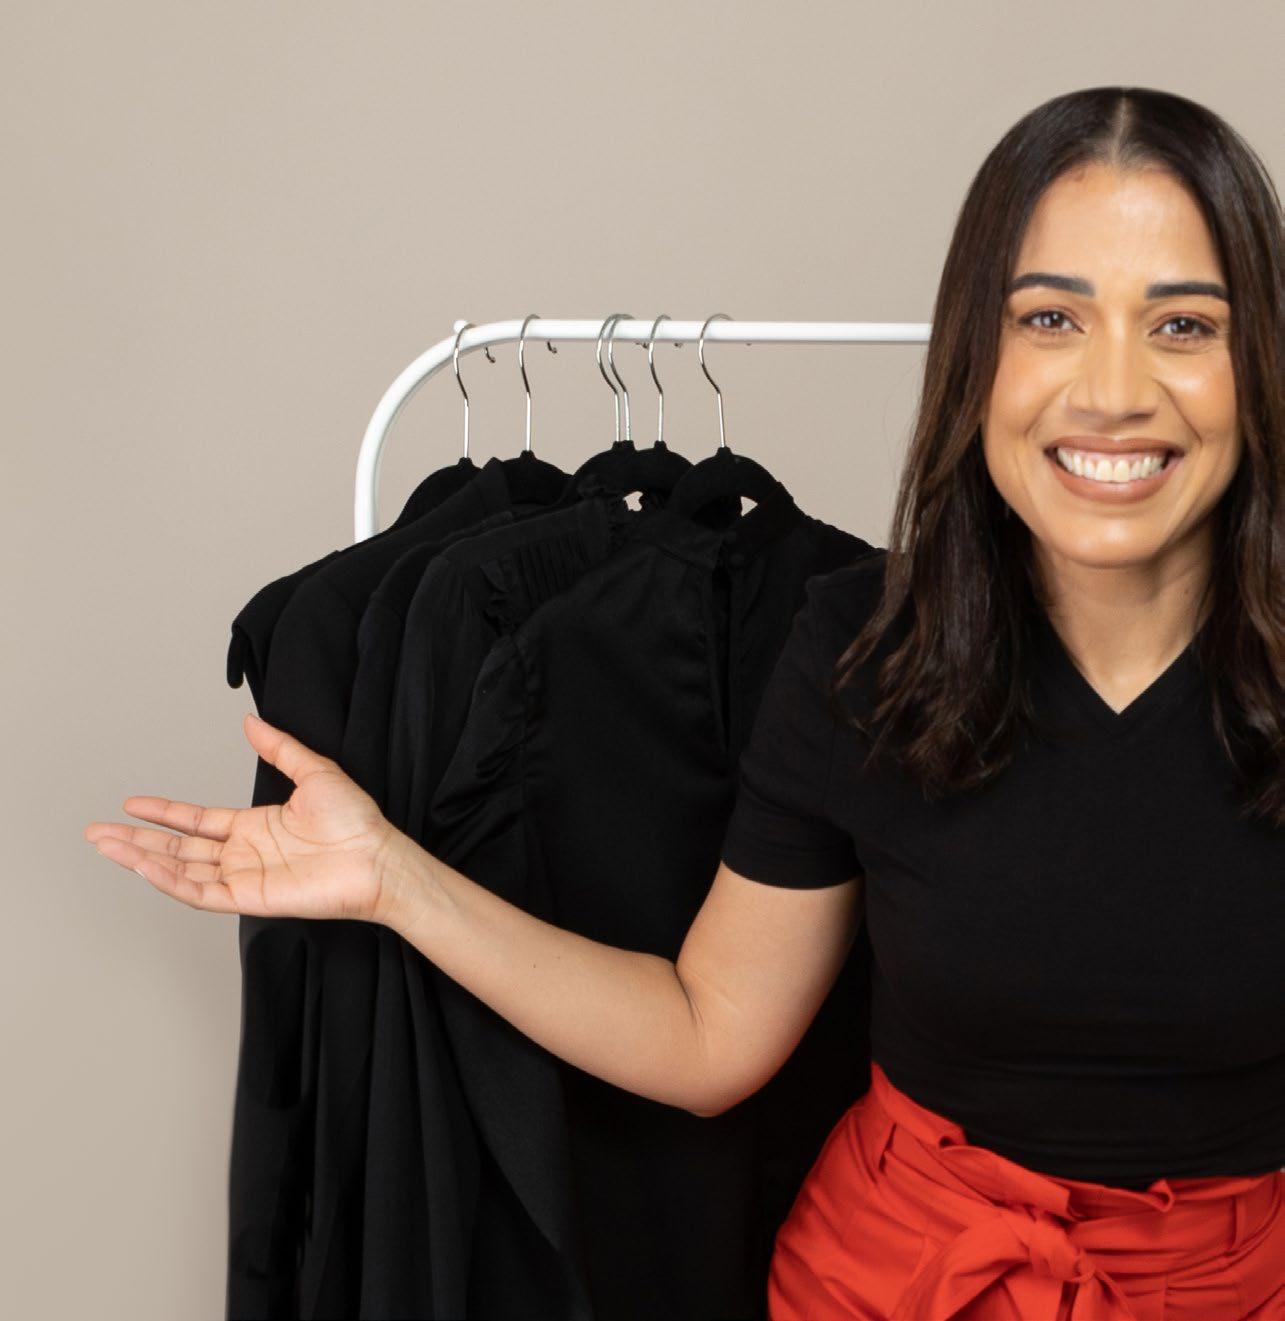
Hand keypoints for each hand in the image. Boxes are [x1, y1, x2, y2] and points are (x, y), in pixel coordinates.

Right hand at [84, 712, 404, 924]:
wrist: (378, 857)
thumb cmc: (356, 821)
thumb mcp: (314, 772)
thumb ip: (279, 748)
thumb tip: (252, 722)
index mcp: (255, 827)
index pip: (197, 822)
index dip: (164, 813)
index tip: (132, 803)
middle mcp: (244, 853)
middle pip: (178, 848)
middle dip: (136, 840)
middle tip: (97, 831)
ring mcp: (244, 877)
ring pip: (181, 871)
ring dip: (142, 859)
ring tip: (107, 844)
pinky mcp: (250, 898)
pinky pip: (201, 893)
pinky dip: (170, 881)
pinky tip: (143, 866)